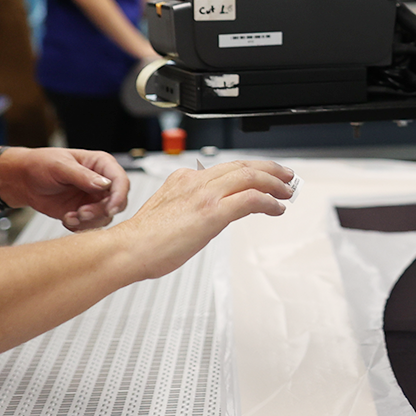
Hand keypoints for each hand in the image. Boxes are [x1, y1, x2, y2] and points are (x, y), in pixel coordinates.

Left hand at [1, 146, 130, 229]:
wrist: (25, 181)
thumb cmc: (41, 164)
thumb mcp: (60, 166)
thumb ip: (83, 176)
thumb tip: (105, 184)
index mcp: (101, 164)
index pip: (120, 180)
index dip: (119, 195)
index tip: (110, 208)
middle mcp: (101, 183)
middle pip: (117, 202)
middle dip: (101, 211)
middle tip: (82, 213)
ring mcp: (93, 199)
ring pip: (105, 217)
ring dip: (88, 221)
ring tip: (69, 216)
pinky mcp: (84, 212)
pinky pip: (91, 225)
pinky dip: (79, 227)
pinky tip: (66, 218)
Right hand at [112, 160, 294, 280]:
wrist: (129, 249)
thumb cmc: (143, 239)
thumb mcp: (167, 212)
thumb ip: (187, 206)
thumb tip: (206, 215)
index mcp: (183, 179)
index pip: (225, 168)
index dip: (249, 170)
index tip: (262, 176)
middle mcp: (195, 181)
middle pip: (242, 165)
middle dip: (269, 169)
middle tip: (286, 175)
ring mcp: (204, 195)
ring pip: (249, 177)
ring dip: (273, 183)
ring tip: (287, 191)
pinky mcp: (211, 212)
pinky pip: (249, 199)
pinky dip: (268, 201)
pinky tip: (276, 208)